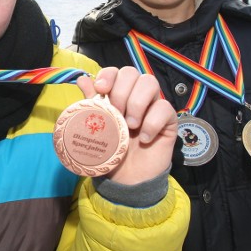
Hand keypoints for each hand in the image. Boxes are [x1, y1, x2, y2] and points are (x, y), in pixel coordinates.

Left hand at [77, 67, 176, 184]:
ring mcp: (154, 106)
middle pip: (132, 72)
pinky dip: (152, 123)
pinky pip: (165, 108)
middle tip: (117, 114)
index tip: (101, 89)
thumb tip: (82, 78)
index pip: (117, 71)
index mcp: (119, 94)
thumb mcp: (98, 128)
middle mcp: (137, 96)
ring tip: (131, 125)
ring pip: (150, 83)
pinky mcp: (169, 120)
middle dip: (121, 91)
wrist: (128, 179)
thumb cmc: (112, 151)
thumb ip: (92, 102)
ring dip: (137, 103)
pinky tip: (144, 139)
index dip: (109, 75)